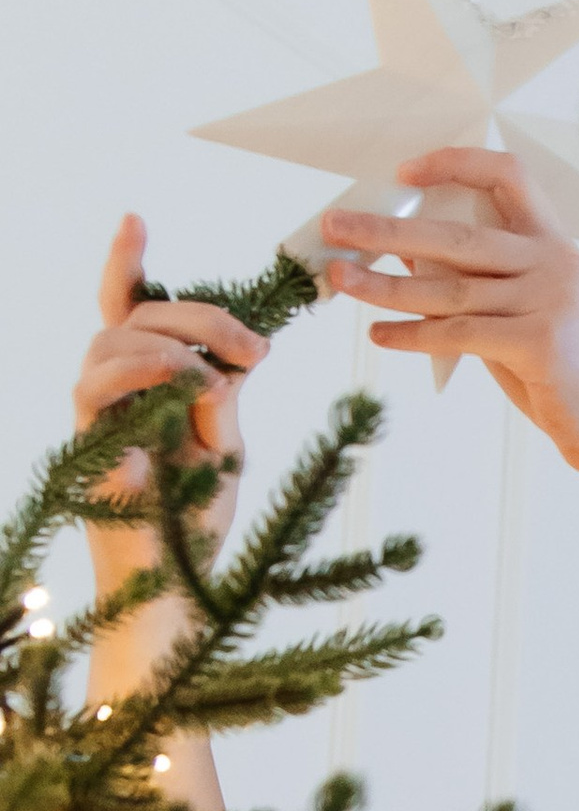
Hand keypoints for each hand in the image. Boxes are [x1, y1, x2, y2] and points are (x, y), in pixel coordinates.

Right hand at [75, 214, 262, 595]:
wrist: (177, 591)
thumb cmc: (195, 525)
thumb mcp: (225, 446)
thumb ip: (221, 396)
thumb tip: (230, 357)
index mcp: (144, 388)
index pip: (128, 314)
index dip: (126, 264)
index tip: (134, 218)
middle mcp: (113, 394)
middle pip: (135, 316)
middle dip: (201, 314)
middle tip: (256, 349)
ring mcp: (98, 416)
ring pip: (112, 338)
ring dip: (176, 340)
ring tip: (223, 371)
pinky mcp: (89, 442)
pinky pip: (96, 382)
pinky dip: (147, 369)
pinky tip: (190, 381)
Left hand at [321, 149, 578, 467]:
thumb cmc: (565, 376)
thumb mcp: (524, 315)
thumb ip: (480, 284)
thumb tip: (407, 252)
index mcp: (557, 246)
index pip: (510, 176)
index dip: (456, 164)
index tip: (405, 173)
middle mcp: (557, 263)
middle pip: (458, 233)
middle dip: (387, 229)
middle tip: (334, 226)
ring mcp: (552, 300)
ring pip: (448, 287)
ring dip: (384, 284)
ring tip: (340, 278)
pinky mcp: (540, 342)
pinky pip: (458, 333)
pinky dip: (411, 334)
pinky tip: (380, 335)